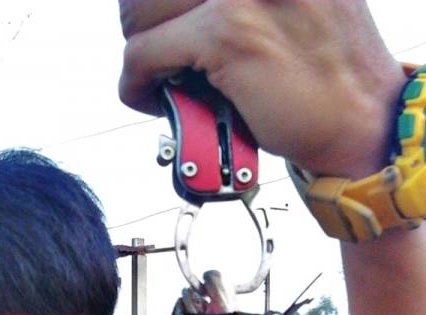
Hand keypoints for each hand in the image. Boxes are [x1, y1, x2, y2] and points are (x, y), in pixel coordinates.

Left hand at [118, 0, 403, 176]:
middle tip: (160, 58)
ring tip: (162, 81)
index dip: (160, 4)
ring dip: (140, 54)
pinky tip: (156, 104)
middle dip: (144, 23)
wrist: (362, 119)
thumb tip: (178, 9)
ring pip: (139, 12)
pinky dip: (136, 88)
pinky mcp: (226, 34)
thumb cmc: (323, 70)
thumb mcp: (285, 4)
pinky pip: (141, 56)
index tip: (166, 26)